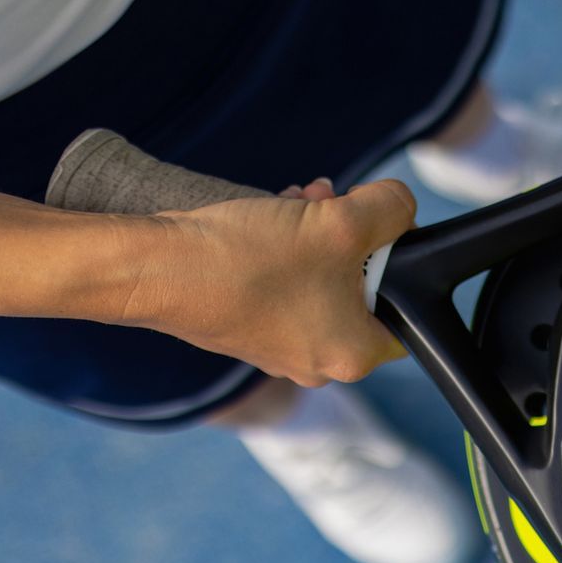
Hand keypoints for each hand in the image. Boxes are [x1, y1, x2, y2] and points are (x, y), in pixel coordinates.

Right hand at [130, 178, 416, 387]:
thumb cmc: (250, 258)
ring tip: (302, 199)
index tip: (380, 229)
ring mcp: (278, 346)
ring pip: (321, 275)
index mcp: (352, 356)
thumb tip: (401, 205)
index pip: (405, 312)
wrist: (155, 269)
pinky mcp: (245, 325)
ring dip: (317, 231)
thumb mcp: (343, 223)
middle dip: (352, 235)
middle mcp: (317, 362)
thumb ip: (392, 210)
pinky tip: (275, 212)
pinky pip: (284, 280)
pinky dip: (285, 244)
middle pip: (362, 287)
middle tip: (335, 202)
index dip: (401, 262)